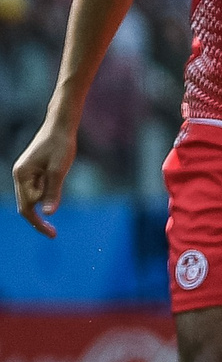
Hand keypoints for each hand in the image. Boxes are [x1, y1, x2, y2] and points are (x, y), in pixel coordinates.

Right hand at [12, 119, 76, 237]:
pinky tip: (56, 187)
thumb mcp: (60, 170)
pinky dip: (47, 193)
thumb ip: (53, 191)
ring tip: (59, 188)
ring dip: (46, 200)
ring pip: (34, 196)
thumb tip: (48, 213)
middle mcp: (20, 175)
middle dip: (39, 218)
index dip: (37, 222)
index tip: (51, 234)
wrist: (61, 126)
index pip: (26, 207)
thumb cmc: (61, 145)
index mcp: (22, 175)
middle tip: (54, 234)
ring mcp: (26, 173)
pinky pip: (38, 188)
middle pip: (27, 204)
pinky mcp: (33, 171)